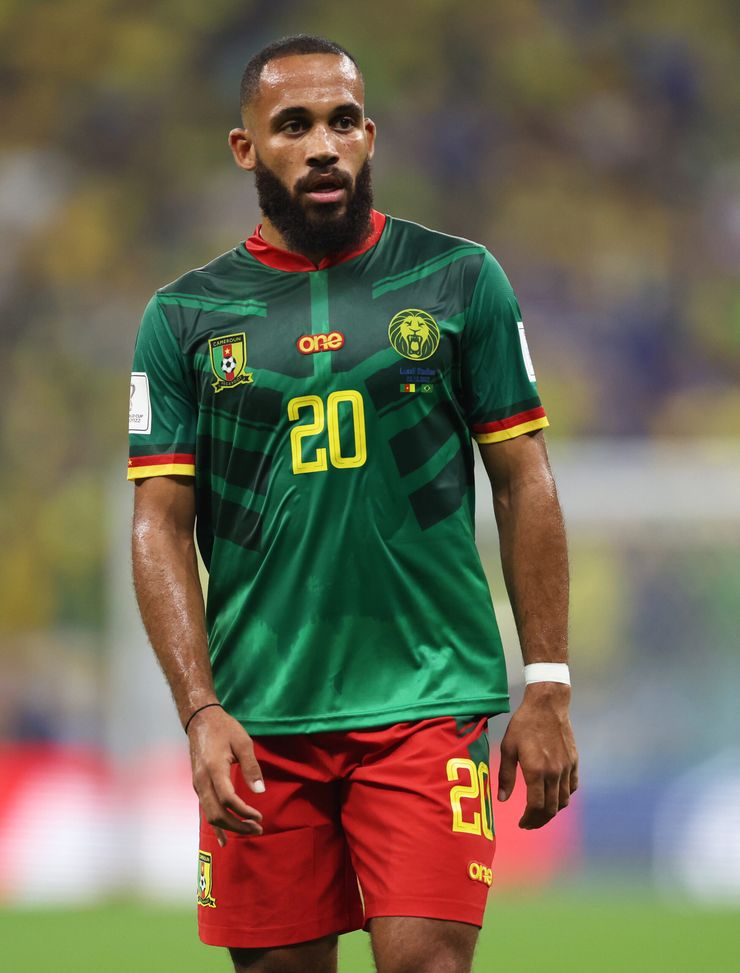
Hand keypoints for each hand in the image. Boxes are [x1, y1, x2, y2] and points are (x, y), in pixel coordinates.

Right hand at [187, 705, 264, 845]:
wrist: (200, 721)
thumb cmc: (224, 729)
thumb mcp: (243, 742)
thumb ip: (251, 767)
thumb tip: (260, 791)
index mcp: (214, 768)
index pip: (227, 799)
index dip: (243, 811)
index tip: (259, 816)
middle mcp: (202, 780)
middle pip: (217, 813)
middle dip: (237, 825)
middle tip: (257, 828)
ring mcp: (197, 784)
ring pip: (209, 815)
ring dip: (229, 826)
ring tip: (249, 830)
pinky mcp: (198, 786)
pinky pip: (205, 810)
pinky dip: (215, 826)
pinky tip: (223, 839)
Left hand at [497, 683, 577, 828]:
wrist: (547, 705)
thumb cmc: (523, 724)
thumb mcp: (508, 747)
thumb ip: (506, 775)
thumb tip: (502, 799)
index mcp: (536, 770)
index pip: (536, 806)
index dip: (529, 819)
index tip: (522, 823)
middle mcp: (554, 773)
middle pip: (551, 808)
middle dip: (540, 820)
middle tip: (530, 823)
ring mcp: (566, 768)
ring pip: (564, 800)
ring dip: (553, 811)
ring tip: (541, 813)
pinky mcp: (574, 762)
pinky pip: (572, 786)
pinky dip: (565, 796)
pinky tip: (556, 796)